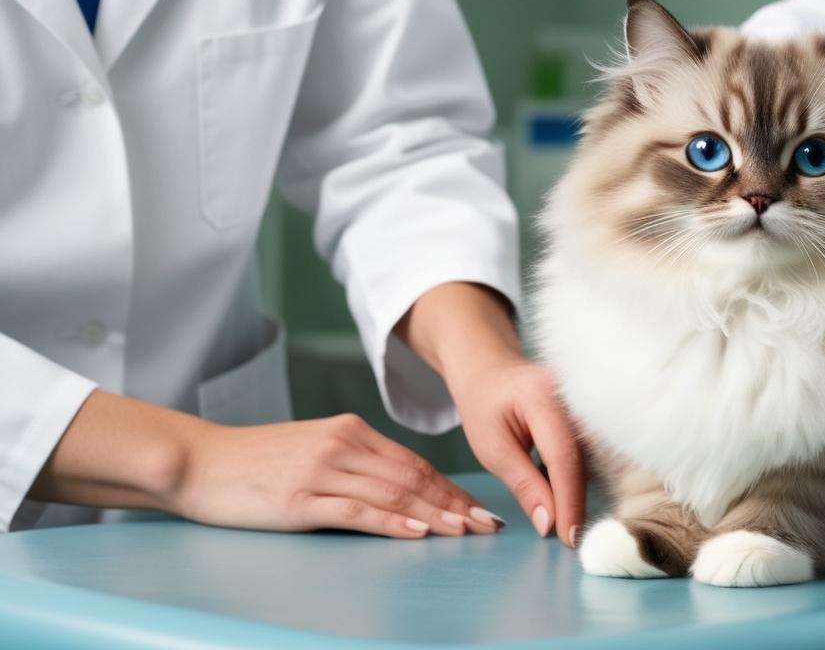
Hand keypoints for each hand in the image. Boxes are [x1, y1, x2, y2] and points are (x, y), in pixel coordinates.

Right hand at [173, 413, 500, 537]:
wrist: (199, 462)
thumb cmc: (256, 462)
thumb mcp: (313, 450)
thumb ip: (355, 462)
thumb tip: (401, 489)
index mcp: (350, 431)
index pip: (413, 463)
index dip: (449, 488)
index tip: (476, 509)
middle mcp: (342, 445)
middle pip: (412, 478)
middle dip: (453, 504)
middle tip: (486, 525)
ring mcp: (321, 471)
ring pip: (393, 494)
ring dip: (434, 516)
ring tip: (464, 532)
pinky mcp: (300, 499)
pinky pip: (357, 511)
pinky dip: (392, 523)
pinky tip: (417, 533)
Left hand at [397, 282, 586, 546]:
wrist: (492, 368)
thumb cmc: (485, 404)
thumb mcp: (492, 447)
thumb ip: (523, 484)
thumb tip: (548, 523)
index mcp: (543, 397)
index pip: (563, 455)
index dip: (569, 499)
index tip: (568, 536)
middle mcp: (574, 396)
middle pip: (583, 459)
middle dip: (576, 501)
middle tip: (569, 539)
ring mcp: (585, 402)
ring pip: (590, 457)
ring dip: (578, 490)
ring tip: (567, 523)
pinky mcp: (589, 413)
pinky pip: (589, 451)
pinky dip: (577, 476)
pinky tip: (565, 495)